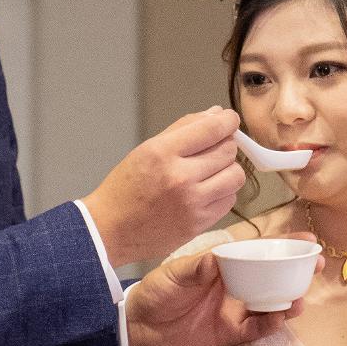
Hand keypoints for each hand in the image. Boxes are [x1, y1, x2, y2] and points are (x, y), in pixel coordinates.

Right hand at [81, 108, 245, 266]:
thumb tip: (216, 114)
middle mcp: (179, 177)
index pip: (211, 129)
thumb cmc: (125, 189)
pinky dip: (223, 193)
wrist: (110, 231)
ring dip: (228, 169)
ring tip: (211, 171)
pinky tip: (206, 191)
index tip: (229, 119)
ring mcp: (191, 203)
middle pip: (228, 151)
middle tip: (214, 148)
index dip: (227, 120)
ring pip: (236, 176)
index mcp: (162, 153)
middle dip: (225, 145)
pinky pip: (229, 200)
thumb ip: (183, 129)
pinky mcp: (199, 224)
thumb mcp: (146, 150)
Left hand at [123, 242, 319, 345]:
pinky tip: (280, 318)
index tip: (307, 239)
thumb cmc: (157, 293)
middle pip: (272, 277)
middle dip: (296, 271)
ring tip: (300, 298)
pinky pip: (256, 329)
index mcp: (225, 265)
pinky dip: (270, 324)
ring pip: (270, 303)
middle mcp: (236, 285)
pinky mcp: (231, 333)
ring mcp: (235, 309)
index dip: (282, 245)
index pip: (257, 251)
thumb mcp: (173, 274)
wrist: (141, 328)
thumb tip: (215, 258)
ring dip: (288, 300)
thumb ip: (195, 268)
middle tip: (315, 266)